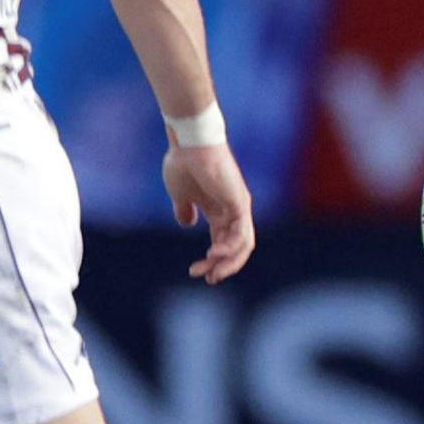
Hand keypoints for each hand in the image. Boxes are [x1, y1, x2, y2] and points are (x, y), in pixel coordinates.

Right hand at [163, 142, 255, 282]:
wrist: (189, 143)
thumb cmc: (183, 163)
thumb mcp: (180, 194)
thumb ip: (184, 209)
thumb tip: (186, 223)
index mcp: (219, 211)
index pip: (224, 242)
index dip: (214, 261)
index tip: (199, 273)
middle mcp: (233, 211)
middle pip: (236, 248)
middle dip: (223, 266)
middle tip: (208, 279)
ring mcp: (238, 207)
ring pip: (242, 245)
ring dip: (227, 262)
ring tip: (210, 271)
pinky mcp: (239, 202)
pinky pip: (241, 233)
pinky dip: (230, 247)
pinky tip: (213, 254)